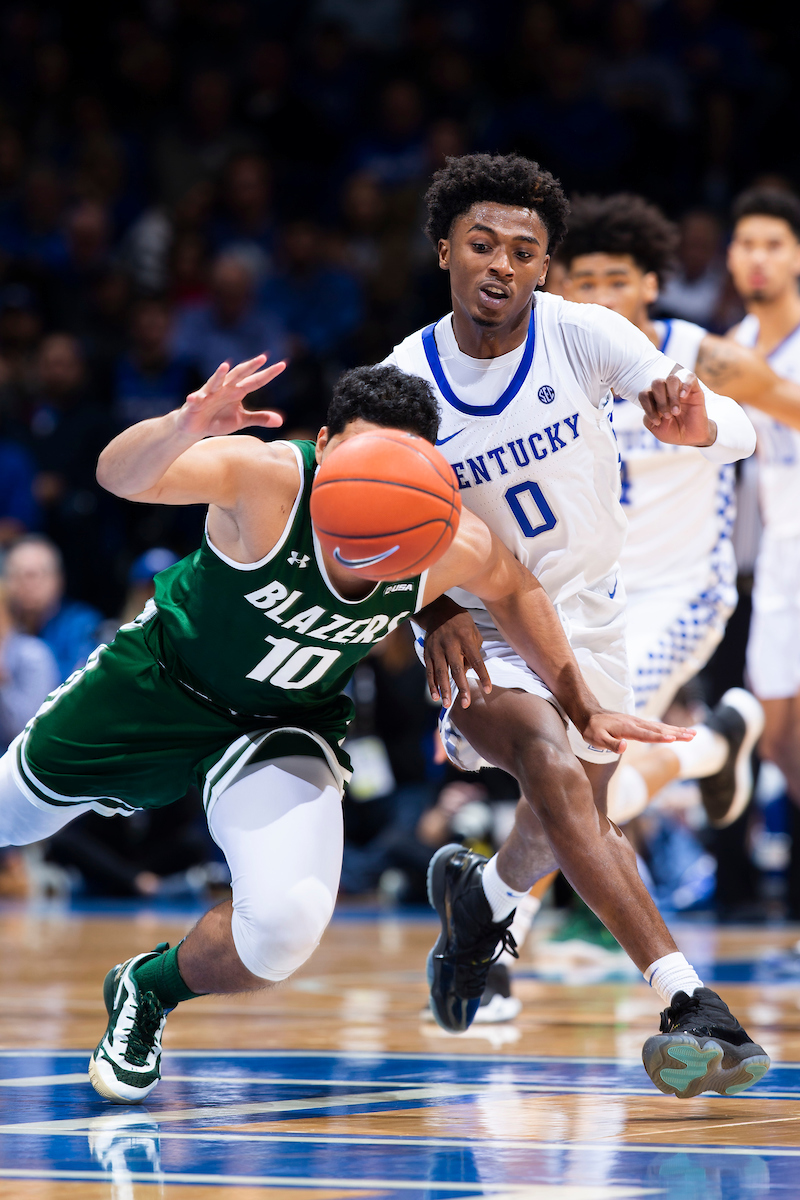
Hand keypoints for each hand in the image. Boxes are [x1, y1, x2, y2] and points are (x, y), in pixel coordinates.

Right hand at [176, 355, 285, 437]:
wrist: (196, 426)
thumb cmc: (219, 419)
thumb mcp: (242, 420)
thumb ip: (260, 418)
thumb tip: (281, 421)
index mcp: (237, 391)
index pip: (256, 381)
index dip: (268, 374)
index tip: (283, 365)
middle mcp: (224, 388)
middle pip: (239, 375)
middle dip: (250, 367)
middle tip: (262, 358)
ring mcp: (209, 394)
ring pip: (215, 382)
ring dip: (220, 375)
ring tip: (225, 366)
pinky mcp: (195, 403)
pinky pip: (196, 400)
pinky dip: (195, 398)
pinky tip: (194, 397)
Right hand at [422, 605, 491, 708]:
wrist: (438, 611)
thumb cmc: (461, 624)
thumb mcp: (473, 632)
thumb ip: (474, 652)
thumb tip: (468, 671)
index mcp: (465, 638)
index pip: (477, 660)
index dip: (483, 676)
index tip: (488, 689)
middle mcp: (450, 644)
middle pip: (457, 669)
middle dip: (462, 688)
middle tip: (466, 704)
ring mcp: (437, 649)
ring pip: (440, 672)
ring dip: (444, 690)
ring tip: (447, 704)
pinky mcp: (427, 652)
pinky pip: (429, 671)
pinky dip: (432, 684)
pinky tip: (435, 696)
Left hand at [580, 710, 695, 754]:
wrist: (588, 714)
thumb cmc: (591, 729)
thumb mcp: (595, 738)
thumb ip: (609, 744)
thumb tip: (624, 748)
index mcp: (626, 728)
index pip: (645, 734)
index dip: (659, 737)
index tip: (673, 739)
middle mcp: (635, 723)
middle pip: (659, 729)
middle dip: (677, 733)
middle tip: (693, 736)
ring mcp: (637, 722)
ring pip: (660, 726)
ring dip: (677, 730)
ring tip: (693, 734)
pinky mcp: (638, 723)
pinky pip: (656, 726)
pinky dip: (669, 728)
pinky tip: (677, 732)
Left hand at [639, 372, 716, 447]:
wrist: (691, 437)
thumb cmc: (673, 431)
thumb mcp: (657, 429)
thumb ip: (648, 418)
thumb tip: (651, 406)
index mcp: (653, 399)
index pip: (644, 394)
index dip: (647, 407)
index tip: (657, 421)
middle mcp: (665, 390)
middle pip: (657, 383)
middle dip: (660, 401)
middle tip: (668, 416)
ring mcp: (679, 388)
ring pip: (672, 379)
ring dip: (672, 396)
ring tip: (676, 411)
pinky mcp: (694, 389)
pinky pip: (690, 377)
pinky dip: (686, 385)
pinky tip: (683, 396)